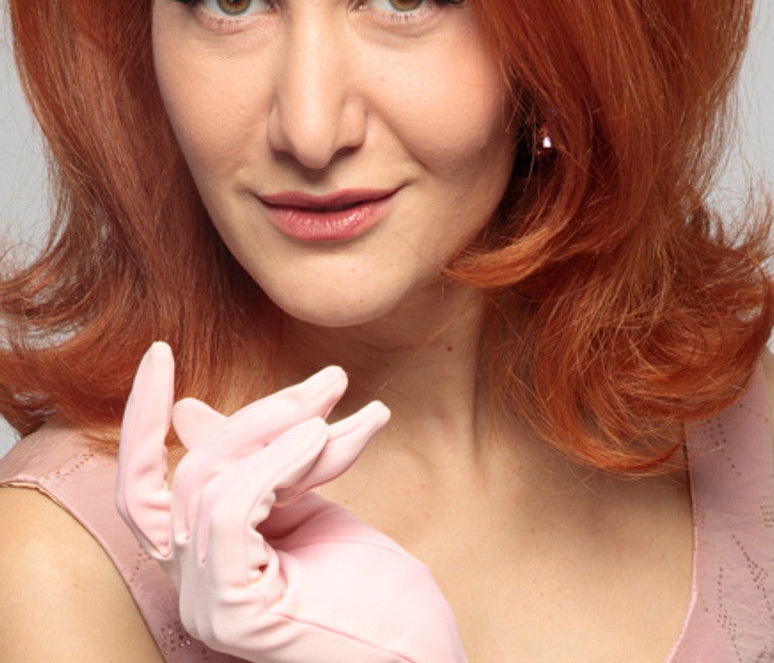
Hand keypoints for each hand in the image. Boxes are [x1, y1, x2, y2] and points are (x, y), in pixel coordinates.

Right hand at [117, 343, 467, 662]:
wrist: (420, 658)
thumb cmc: (373, 594)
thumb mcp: (303, 507)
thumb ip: (252, 464)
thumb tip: (189, 412)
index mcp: (202, 564)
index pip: (142, 490)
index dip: (140, 420)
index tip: (159, 353)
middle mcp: (190, 588)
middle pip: (188, 473)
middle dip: (259, 414)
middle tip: (329, 381)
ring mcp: (206, 603)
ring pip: (210, 481)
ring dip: (282, 430)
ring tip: (340, 409)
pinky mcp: (231, 607)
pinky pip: (231, 508)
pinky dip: (277, 460)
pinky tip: (324, 436)